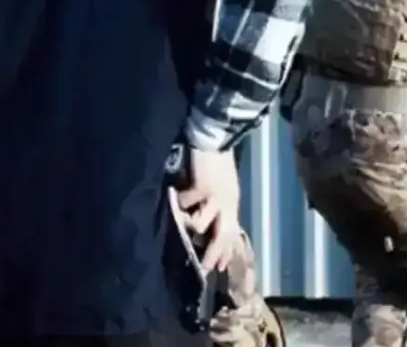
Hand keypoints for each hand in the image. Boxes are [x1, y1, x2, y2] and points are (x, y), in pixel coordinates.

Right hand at [177, 148, 242, 272]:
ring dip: (189, 225)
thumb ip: (217, 206)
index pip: (231, 234)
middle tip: (204, 269)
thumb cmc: (218, 162)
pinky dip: (179, 202)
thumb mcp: (223, 188)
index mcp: (232, 204)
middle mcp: (226, 203)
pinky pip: (186, 203)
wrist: (216, 137)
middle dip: (213, 253)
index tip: (219, 268)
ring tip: (179, 224)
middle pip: (223, 236)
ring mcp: (215, 196)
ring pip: (201, 224)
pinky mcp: (202, 187)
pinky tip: (174, 198)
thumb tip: (206, 227)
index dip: (225, 251)